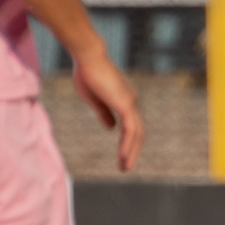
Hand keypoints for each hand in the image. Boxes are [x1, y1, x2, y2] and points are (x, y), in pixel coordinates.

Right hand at [73, 57, 142, 172]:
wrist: (88, 57)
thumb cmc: (87, 73)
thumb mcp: (94, 99)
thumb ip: (104, 113)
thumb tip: (111, 129)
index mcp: (124, 100)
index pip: (130, 126)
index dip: (126, 142)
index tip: (121, 156)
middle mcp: (131, 102)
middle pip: (137, 132)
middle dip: (132, 150)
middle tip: (125, 167)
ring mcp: (130, 103)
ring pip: (136, 133)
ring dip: (131, 152)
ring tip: (125, 167)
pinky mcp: (125, 104)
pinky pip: (130, 129)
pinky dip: (128, 144)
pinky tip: (123, 156)